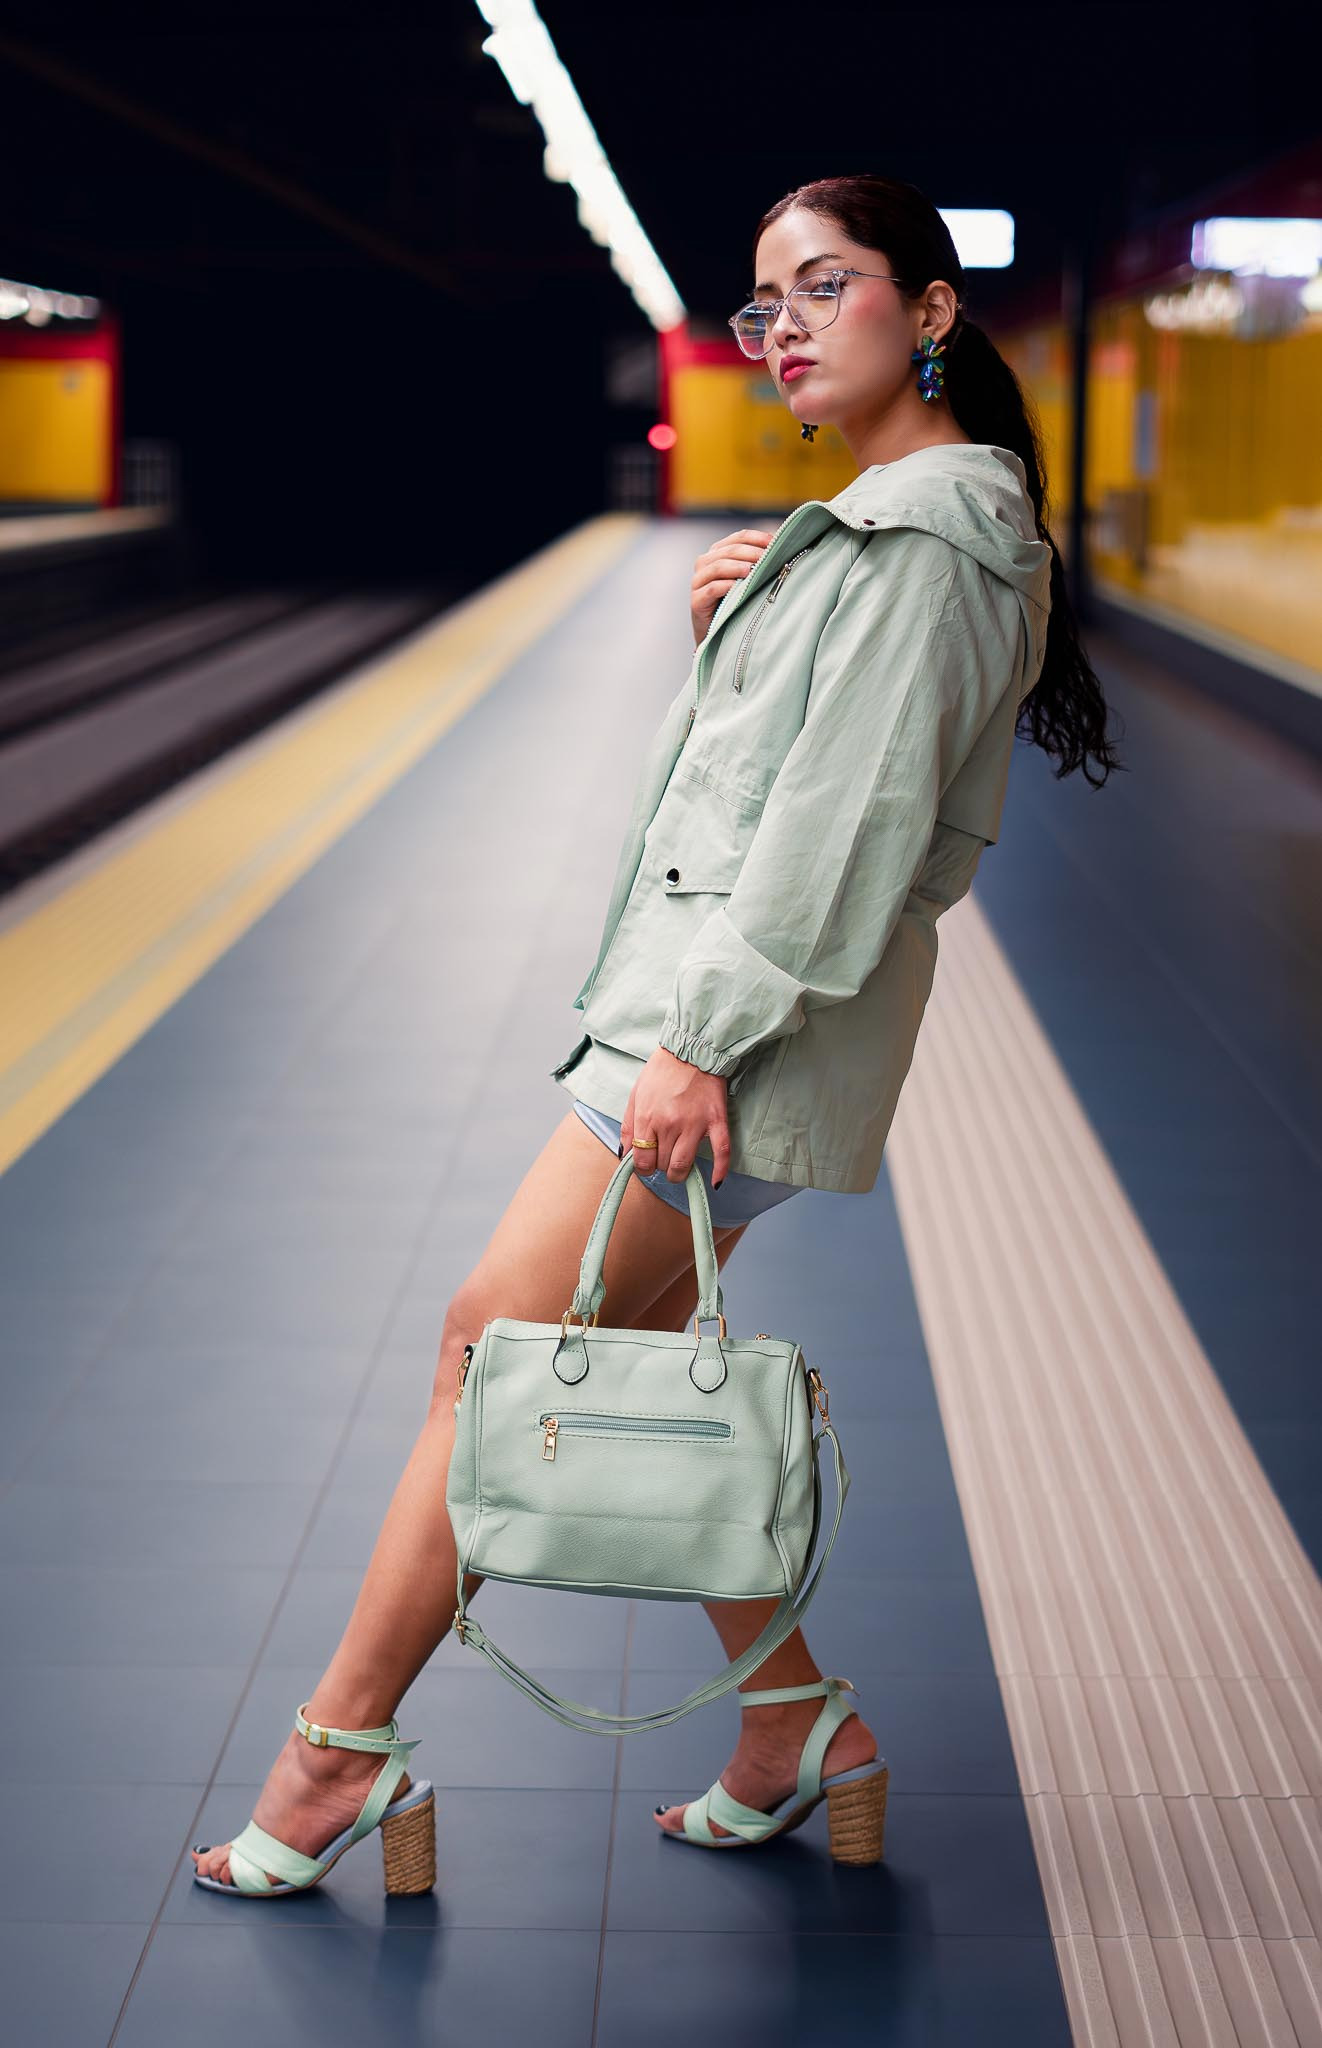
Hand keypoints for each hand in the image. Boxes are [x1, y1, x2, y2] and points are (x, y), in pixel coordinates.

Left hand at [619, 1047, 731, 1188]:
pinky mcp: (716, 1121)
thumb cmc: (661, 1072)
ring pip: (684, 1164)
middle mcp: (669, 1124)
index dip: (643, 1168)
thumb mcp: (635, 1095)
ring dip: (679, 1172)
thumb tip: (625, 1154)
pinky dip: (719, 1170)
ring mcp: (694, 1124)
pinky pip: (721, 1152)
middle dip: (661, 1166)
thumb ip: (628, 1127)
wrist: (690, 1050)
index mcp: (647, 1117)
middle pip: (663, 1164)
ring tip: (679, 1168)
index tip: (647, 1165)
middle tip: (663, 1158)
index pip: (642, 1160)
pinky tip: (716, 1182)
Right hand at [690, 528, 775, 647]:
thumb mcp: (747, 579)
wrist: (717, 633)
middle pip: (729, 550)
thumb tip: (782, 548)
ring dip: (737, 566)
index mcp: (718, 552)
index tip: (775, 543)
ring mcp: (698, 581)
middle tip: (767, 558)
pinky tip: (738, 587)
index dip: (758, 537)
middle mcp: (705, 563)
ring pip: (717, 567)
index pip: (739, 537)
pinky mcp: (697, 600)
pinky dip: (726, 586)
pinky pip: (712, 589)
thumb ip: (756, 563)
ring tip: (752, 570)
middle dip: (750, 552)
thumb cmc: (735, 602)